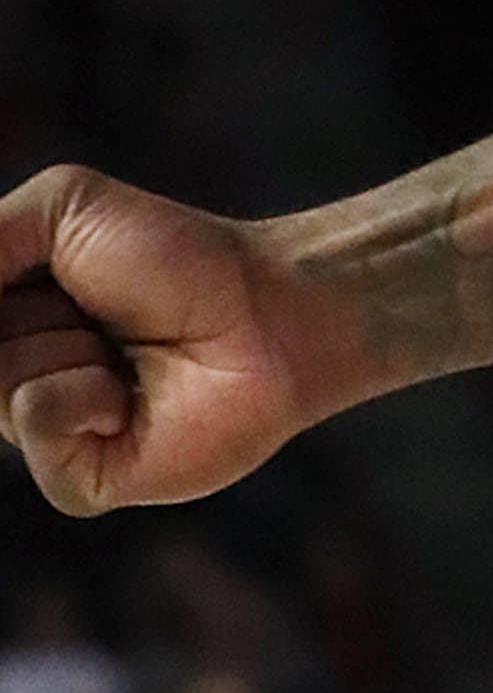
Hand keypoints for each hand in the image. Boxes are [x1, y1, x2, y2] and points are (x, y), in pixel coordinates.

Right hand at [0, 163, 330, 516]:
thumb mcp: (60, 212)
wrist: (266, 309)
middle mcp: (10, 378)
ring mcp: (41, 434)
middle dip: (25, 312)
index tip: (32, 303)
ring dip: (60, 346)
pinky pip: (37, 432)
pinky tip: (127, 394)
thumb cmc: (174, 255)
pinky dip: (82, 396)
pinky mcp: (78, 480)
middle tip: (89, 304)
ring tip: (117, 346)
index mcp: (1, 317)